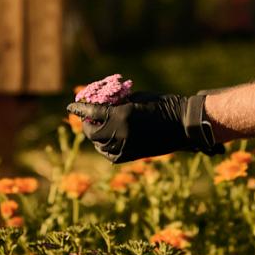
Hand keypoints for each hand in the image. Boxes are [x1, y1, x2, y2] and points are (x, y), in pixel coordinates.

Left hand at [66, 91, 224, 164]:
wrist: (182, 124)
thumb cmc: (161, 104)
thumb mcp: (136, 98)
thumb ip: (117, 103)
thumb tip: (101, 106)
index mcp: (122, 116)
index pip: (93, 112)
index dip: (80, 108)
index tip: (71, 106)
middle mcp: (121, 134)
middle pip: (93, 133)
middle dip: (88, 124)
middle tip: (87, 117)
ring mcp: (127, 147)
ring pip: (101, 146)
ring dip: (96, 137)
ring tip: (97, 127)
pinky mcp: (133, 156)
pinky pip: (111, 155)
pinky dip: (106, 148)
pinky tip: (107, 140)